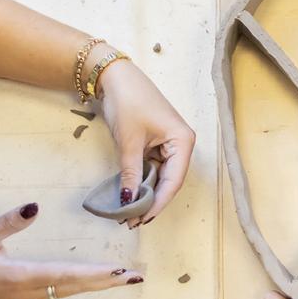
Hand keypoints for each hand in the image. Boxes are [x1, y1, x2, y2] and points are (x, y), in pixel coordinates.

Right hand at [0, 203, 145, 298]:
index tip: (119, 271)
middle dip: (107, 282)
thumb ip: (7, 222)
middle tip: (135, 277)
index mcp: (18, 277)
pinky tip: (92, 281)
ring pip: (68, 291)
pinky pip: (58, 292)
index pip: (65, 275)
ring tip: (122, 279)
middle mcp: (27, 292)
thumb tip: (34, 206)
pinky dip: (79, 285)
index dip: (94, 273)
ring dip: (96, 284)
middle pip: (75, 287)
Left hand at [97, 61, 196, 228]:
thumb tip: (129, 201)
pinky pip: (151, 168)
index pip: (173, 181)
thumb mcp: (129, 141)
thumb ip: (131, 173)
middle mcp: (180, 145)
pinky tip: (129, 194)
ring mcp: (168, 144)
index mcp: (182, 141)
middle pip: (168, 182)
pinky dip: (140, 181)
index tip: (141, 220)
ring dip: (144, 193)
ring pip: (159, 177)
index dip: (157, 203)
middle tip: (131, 221)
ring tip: (127, 212)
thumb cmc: (128, 102)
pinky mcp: (156, 143)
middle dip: (150, 202)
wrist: (114, 77)